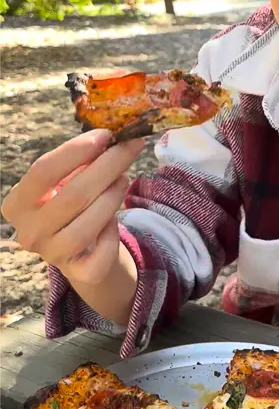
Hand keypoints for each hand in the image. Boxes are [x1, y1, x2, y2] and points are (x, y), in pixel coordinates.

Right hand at [1, 129, 143, 284]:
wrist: (82, 254)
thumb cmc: (71, 208)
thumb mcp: (66, 183)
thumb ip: (81, 163)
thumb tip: (111, 138)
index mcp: (18, 204)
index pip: (42, 171)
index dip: (75, 151)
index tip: (105, 135)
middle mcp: (29, 232)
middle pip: (73, 195)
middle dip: (108, 166)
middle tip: (130, 147)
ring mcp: (52, 255)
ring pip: (89, 223)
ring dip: (113, 195)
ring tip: (124, 179)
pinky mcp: (80, 273)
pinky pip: (104, 250)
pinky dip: (114, 231)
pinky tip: (114, 219)